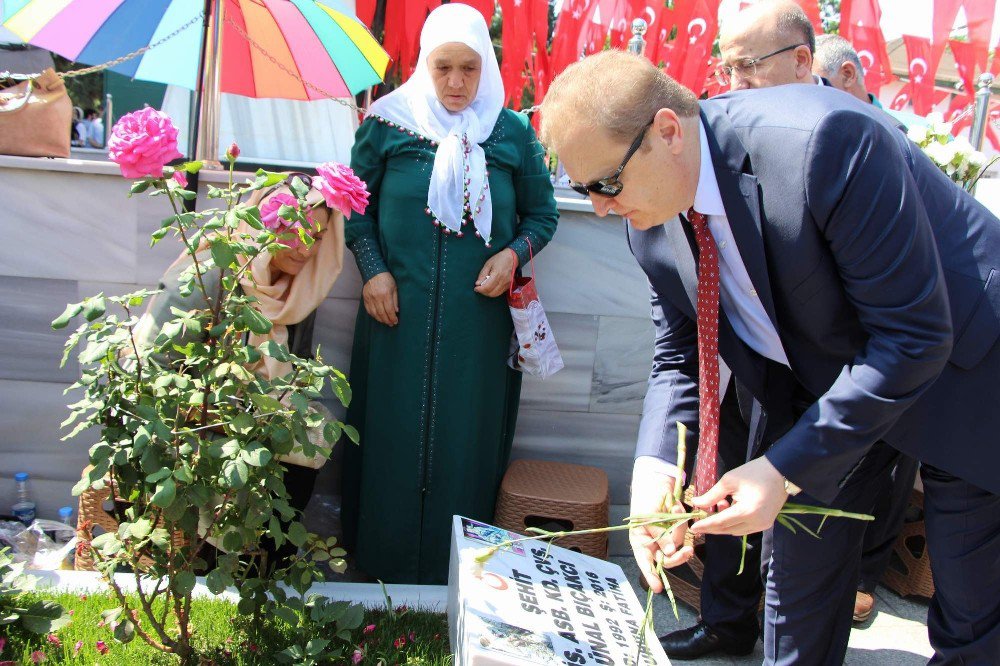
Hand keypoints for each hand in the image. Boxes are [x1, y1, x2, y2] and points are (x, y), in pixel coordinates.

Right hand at [362, 272, 398, 325]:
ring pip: (374, 313)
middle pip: (382, 313)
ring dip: (380, 319)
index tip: (395, 321)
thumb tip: (396, 311)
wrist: (373, 271)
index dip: (392, 318)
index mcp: (385, 294)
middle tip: (391, 324)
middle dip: (387, 320)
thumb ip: (395, 300)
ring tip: (385, 322)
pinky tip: (378, 317)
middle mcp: (376, 297)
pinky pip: (368, 310)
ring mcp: (369, 298)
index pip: (389, 310)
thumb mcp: (394, 287)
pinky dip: (373, 315)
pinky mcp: (365, 298)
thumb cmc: (386, 279)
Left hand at [474, 248, 517, 297]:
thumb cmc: (499, 259)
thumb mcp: (488, 264)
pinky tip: (490, 287)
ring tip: (484, 288)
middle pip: (491, 293)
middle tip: (479, 288)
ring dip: (488, 293)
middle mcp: (503, 281)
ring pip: (495, 294)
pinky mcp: (509, 286)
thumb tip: (478, 283)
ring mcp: (507, 284)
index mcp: (497, 274)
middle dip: (483, 292)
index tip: (476, 288)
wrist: (512, 258)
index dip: (480, 289)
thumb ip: (482, 274)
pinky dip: (493, 292)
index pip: (487, 287)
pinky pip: (500, 292)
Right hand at [628, 468, 692, 592]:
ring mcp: (665, 535)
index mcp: (639, 541)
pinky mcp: (676, 528)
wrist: (656, 479)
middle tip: (688, 551)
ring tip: (676, 510)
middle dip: (677, 556)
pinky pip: (682, 532)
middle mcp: (652, 541)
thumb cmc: (645, 497)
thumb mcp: (648, 517)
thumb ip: (659, 535)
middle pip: (666, 559)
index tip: (657, 589)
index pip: (645, 562)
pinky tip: (678, 507)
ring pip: (676, 544)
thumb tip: (669, 552)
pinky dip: (682, 521)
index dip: (651, 575)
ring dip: (679, 529)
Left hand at [689, 456, 787, 536]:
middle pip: (727, 530)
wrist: (781, 471)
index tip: (693, 527)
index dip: (705, 525)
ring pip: (735, 531)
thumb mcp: (729, 481)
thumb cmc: (754, 472)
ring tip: (717, 506)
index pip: (720, 522)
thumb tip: (696, 504)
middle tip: (699, 521)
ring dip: (723, 524)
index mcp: (747, 511)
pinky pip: (744, 528)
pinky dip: (734, 523)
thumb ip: (712, 495)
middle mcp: (756, 523)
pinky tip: (729, 509)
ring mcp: (763, 525)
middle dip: (712, 526)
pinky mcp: (766, 524)